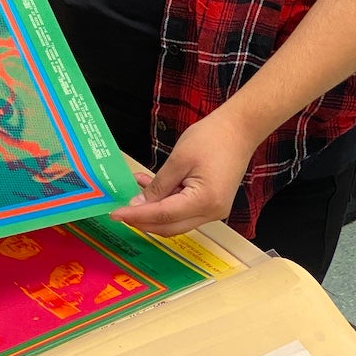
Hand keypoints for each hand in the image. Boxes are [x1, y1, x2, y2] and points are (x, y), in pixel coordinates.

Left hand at [109, 109, 257, 237]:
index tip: (116, 214)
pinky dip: (167, 202)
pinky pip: (184, 210)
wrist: (239, 129)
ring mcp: (214, 210)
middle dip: (144, 221)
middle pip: (170, 226)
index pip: (163, 216)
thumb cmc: (211, 138)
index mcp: (204, 202)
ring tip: (134, 193)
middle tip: (121, 211)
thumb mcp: (178, 159)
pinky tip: (151, 186)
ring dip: (154, 211)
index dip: (137, 216)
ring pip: (176, 221)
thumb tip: (138, 203)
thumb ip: (158, 185)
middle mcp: (211, 213)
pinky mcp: (213, 203)